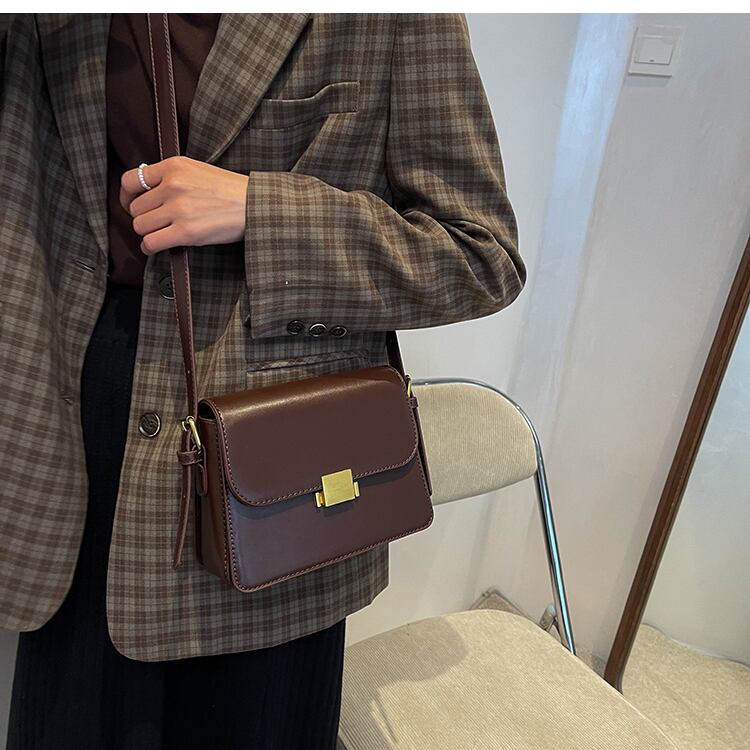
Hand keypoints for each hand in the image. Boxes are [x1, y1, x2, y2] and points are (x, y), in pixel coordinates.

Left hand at [120, 156, 249, 253]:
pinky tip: (156, 247)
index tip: (133, 205)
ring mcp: (178, 209)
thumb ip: (172, 176)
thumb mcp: (198, 170)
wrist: (255, 205)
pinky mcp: (185, 232)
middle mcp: (173, 185)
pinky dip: (149, 248)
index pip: (131, 180)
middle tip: (154, 224)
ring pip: (140, 226)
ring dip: (147, 233)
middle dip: (143, 218)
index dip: (128, 197)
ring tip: (159, 235)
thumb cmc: (230, 191)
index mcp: (174, 166)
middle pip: (135, 208)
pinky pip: (151, 243)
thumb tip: (147, 193)